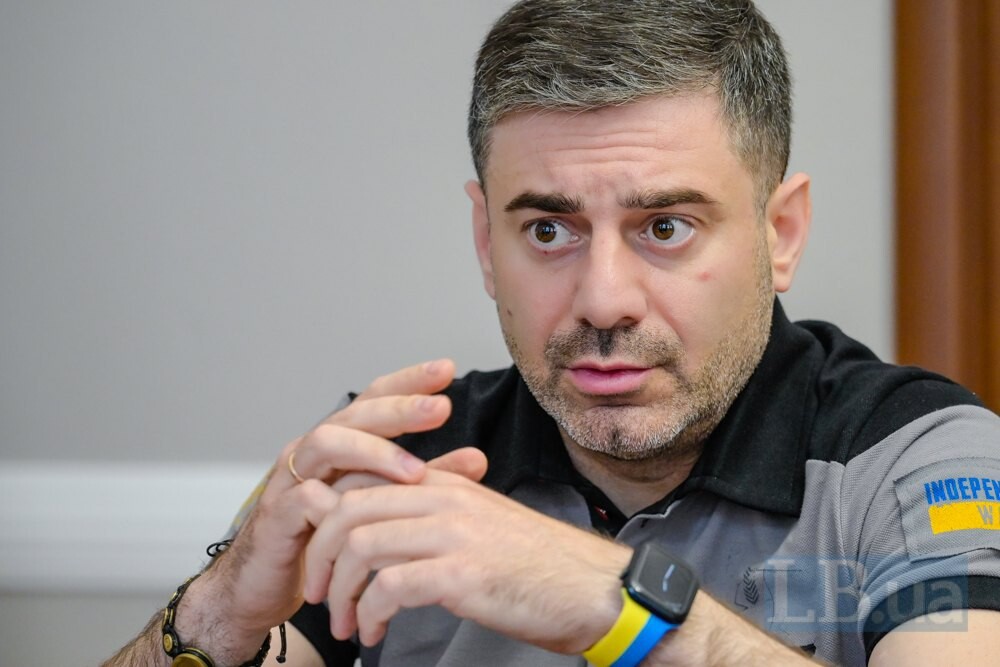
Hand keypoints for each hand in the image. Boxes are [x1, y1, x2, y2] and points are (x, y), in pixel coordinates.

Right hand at [178, 359, 484, 661]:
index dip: (408, 381)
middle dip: (399, 408)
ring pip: (326, 443)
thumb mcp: (384, 506)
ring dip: (372, 452)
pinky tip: (360, 509)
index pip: (375, 398)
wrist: (265, 586)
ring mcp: (291, 478)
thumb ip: (427, 481)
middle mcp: (314, 450)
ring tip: (413, 469)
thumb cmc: (327, 540)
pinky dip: (332, 501)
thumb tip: (478, 458)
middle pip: (355, 412)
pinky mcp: (276, 515)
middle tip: (440, 408)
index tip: (447, 369)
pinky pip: (302, 497)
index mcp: (342, 442)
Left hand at [301, 469, 631, 653]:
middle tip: (317, 593)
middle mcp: (444, 500)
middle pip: (348, 510)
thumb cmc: (537, 564)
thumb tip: (384, 535)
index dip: (327, 518)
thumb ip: (432, 520)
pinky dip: (370, 613)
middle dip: (319, 555)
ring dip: (340, 591)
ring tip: (344, 622)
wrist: (591, 588)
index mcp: (446, 485)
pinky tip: (375, 631)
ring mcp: (453, 534)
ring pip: (361, 546)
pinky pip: (389, 586)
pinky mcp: (462, 574)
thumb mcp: (479, 525)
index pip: (362, 480)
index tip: (322, 555)